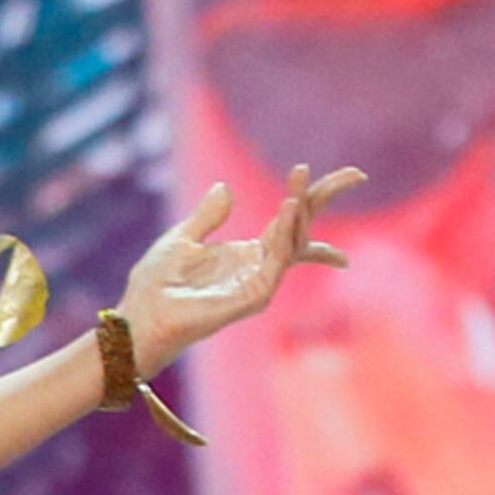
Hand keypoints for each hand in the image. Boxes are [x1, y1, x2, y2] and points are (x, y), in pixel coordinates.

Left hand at [116, 165, 361, 367]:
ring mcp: (259, 283)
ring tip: (300, 185)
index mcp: (246, 253)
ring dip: (299, 213)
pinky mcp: (252, 298)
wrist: (138, 320)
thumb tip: (226, 188)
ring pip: (292, 242)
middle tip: (355, 174)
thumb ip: (207, 216)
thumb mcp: (181, 240)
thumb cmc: (156, 287)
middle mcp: (259, 267)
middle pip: (303, 229)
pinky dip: (285, 236)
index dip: (311, 198)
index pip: (290, 222)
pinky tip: (288, 210)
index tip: (342, 177)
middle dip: (324, 200)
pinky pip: (276, 263)